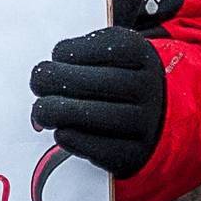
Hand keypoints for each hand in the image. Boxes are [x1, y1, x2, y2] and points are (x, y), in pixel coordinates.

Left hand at [29, 27, 165, 178]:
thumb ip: (74, 57)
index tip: (57, 57)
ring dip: (55, 112)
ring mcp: (145, 122)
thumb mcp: (109, 53)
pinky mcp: (135, 153)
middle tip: (39, 84)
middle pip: (90, 82)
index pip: (98, 47)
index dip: (65, 52)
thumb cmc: (119, 79)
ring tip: (43, 112)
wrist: (161, 115)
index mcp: (139, 53)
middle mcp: (147, 87)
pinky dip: (69, 138)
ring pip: (92, 116)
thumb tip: (40, 80)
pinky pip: (96, 148)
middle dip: (51, 81)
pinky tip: (61, 130)